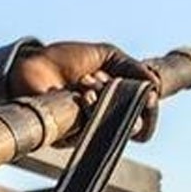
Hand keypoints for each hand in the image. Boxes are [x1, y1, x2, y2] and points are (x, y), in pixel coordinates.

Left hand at [7, 41, 159, 140]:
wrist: (34, 62)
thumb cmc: (65, 59)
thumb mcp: (105, 55)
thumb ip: (132, 68)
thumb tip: (156, 87)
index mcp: (114, 103)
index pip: (142, 120)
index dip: (150, 112)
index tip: (150, 96)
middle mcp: (101, 120)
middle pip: (132, 130)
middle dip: (130, 105)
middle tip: (115, 85)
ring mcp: (83, 131)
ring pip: (110, 127)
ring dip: (104, 100)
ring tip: (88, 82)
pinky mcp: (64, 136)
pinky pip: (87, 130)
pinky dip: (88, 108)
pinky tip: (80, 92)